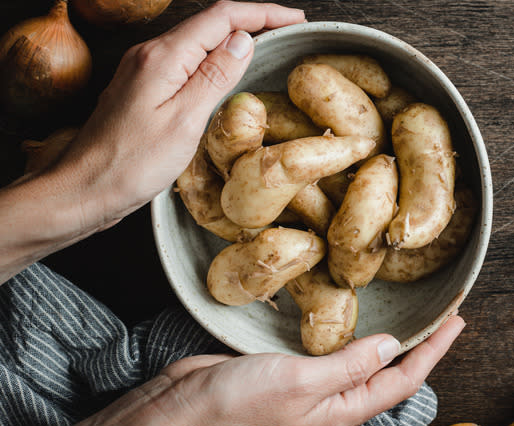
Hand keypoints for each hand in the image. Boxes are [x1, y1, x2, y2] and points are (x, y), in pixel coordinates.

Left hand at [0, 2, 303, 281]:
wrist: (84, 188)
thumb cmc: (131, 163)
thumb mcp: (184, 121)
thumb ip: (214, 76)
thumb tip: (244, 40)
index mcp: (163, 57)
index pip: (221, 16)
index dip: (262, 12)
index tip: (295, 19)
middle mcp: (151, 54)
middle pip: (209, 23)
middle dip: (253, 20)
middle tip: (289, 30)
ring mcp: (144, 70)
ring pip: (198, 41)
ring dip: (234, 38)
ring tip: (269, 46)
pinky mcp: (143, 88)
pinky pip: (186, 61)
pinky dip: (215, 59)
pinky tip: (229, 72)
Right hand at [58, 315, 465, 425]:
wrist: (181, 410)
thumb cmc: (236, 403)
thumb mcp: (301, 382)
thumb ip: (349, 365)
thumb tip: (393, 346)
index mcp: (341, 412)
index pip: (403, 381)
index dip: (434, 351)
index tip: (458, 322)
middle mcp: (332, 403)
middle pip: (390, 374)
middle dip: (420, 346)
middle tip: (443, 315)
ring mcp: (311, 388)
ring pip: (364, 362)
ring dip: (389, 339)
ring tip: (410, 314)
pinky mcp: (289, 371)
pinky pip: (333, 353)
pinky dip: (352, 334)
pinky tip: (352, 319)